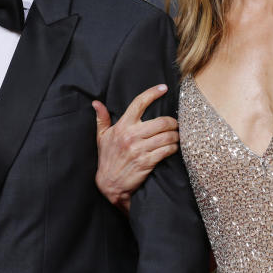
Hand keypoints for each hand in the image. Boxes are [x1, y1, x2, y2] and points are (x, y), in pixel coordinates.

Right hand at [93, 84, 179, 213]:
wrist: (109, 184)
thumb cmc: (107, 158)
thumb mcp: (101, 137)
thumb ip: (101, 118)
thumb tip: (96, 103)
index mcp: (122, 126)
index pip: (139, 103)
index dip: (152, 93)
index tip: (163, 88)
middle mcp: (131, 136)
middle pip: (161, 121)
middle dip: (172, 122)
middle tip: (175, 124)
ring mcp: (140, 149)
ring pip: (166, 136)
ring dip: (175, 136)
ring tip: (176, 136)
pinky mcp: (147, 163)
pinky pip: (166, 151)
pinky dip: (173, 148)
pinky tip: (173, 148)